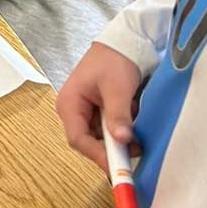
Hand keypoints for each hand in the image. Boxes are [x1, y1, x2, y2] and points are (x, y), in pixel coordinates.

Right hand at [55, 41, 142, 174]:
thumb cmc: (114, 59)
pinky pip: (111, 128)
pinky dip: (124, 127)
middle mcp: (74, 110)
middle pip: (90, 141)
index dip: (97, 155)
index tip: (116, 166)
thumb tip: (123, 141)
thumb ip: (118, 115)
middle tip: (135, 148)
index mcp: (69, 104)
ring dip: (121, 135)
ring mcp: (87, 111)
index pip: (78, 139)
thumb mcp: (117, 88)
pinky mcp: (100, 111)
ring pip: (103, 136)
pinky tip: (134, 115)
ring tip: (137, 124)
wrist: (125, 41)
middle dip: (113, 146)